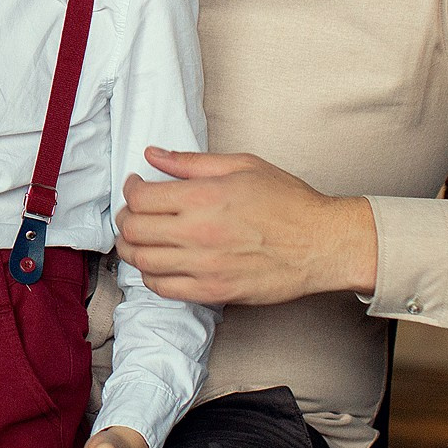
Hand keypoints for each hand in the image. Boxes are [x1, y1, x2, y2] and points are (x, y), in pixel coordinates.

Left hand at [116, 150, 377, 305]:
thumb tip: (153, 154)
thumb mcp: (242, 165)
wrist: (322, 244)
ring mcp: (205, 267)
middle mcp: (199, 233)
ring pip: (142, 262)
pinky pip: (164, 289)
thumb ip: (191, 162)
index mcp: (204, 197)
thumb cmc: (289, 202)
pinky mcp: (214, 292)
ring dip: (132, 248)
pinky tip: (159, 264)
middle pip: (134, 230)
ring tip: (141, 238)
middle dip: (125, 219)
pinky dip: (151, 277)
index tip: (136, 186)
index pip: (141, 198)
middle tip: (133, 212)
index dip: (130, 189)